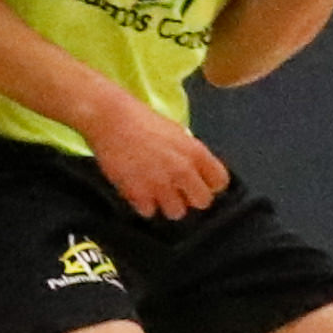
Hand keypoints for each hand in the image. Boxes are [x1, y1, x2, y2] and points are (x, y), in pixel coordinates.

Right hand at [87, 92, 229, 221]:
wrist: (111, 119)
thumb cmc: (142, 121)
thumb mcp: (176, 133)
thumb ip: (189, 154)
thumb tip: (195, 171)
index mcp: (195, 152)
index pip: (220, 181)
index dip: (210, 184)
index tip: (201, 184)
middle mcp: (182, 170)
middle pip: (202, 202)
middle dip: (191, 198)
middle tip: (178, 192)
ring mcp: (161, 183)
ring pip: (177, 213)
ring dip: (167, 205)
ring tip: (156, 192)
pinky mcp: (138, 193)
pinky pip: (149, 211)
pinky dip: (143, 204)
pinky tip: (138, 191)